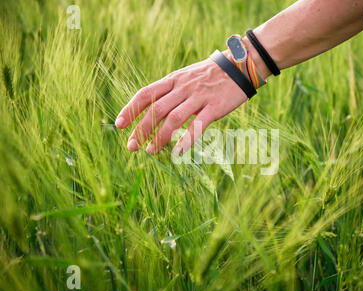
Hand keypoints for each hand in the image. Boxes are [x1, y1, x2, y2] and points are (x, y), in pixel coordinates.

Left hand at [115, 55, 247, 154]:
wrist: (240, 66)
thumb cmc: (211, 74)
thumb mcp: (187, 76)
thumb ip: (171, 90)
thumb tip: (153, 108)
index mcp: (173, 80)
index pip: (146, 94)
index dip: (130, 109)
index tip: (119, 125)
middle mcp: (183, 88)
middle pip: (156, 110)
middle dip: (141, 129)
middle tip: (131, 146)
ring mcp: (199, 97)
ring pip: (173, 119)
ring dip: (160, 137)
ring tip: (151, 151)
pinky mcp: (215, 107)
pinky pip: (198, 125)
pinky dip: (186, 139)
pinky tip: (177, 152)